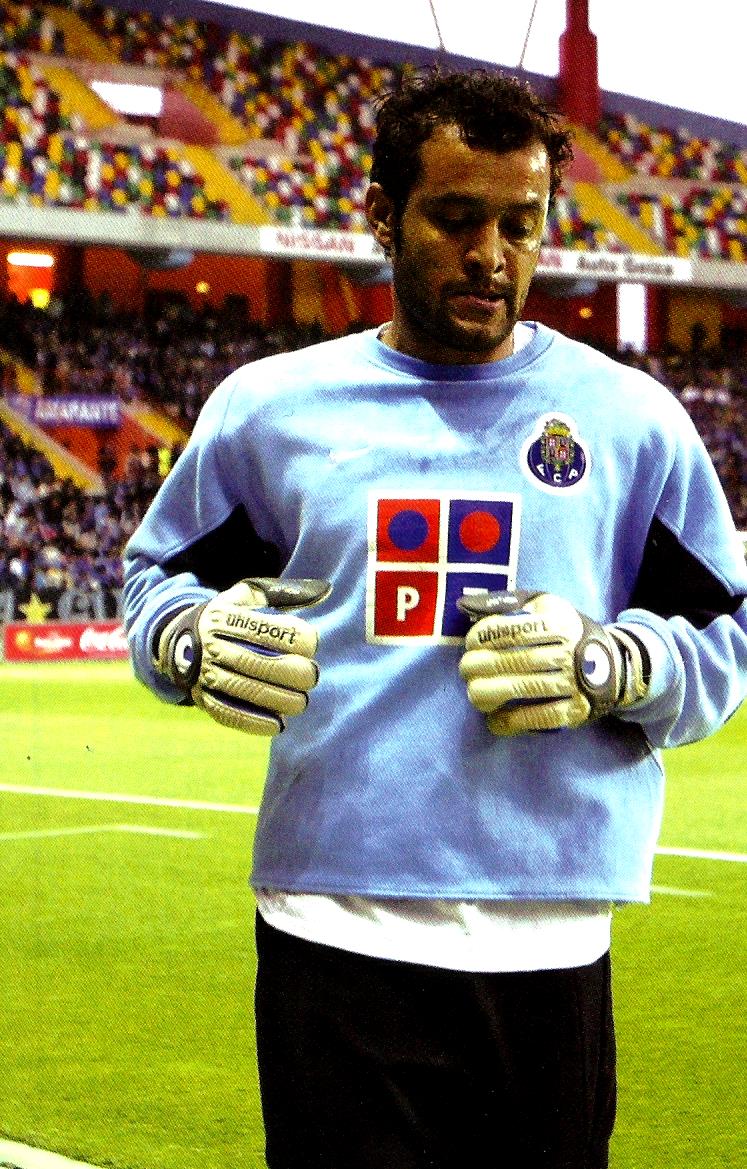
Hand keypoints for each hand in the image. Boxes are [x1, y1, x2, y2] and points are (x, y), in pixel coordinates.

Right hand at [154, 577, 330, 735]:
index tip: (312, 644)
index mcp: (222, 618)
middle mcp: (210, 646)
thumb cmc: (228, 616)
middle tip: (312, 676)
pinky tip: (279, 725)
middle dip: (290, 672)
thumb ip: (283, 593)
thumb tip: (324, 591)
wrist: (178, 640)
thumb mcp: (245, 596)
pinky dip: (254, 722)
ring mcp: (204, 674)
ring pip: (244, 690)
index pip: (262, 629)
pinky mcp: (202, 698)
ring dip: (278, 699)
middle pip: (254, 662)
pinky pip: (228, 713)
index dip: (292, 637)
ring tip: (301, 702)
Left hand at [458, 589, 648, 735]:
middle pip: (516, 660)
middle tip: (465, 670)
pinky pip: (541, 717)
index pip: (514, 629)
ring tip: (474, 694)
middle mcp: (570, 651)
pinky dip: (514, 721)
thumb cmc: (564, 631)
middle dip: (481, 666)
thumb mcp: (543, 607)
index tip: (470, 644)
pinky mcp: (577, 709)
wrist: (612, 661)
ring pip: (525, 688)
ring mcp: (575, 682)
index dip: (484, 637)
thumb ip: (506, 604)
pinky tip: (494, 721)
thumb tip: (466, 606)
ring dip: (491, 693)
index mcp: (560, 622)